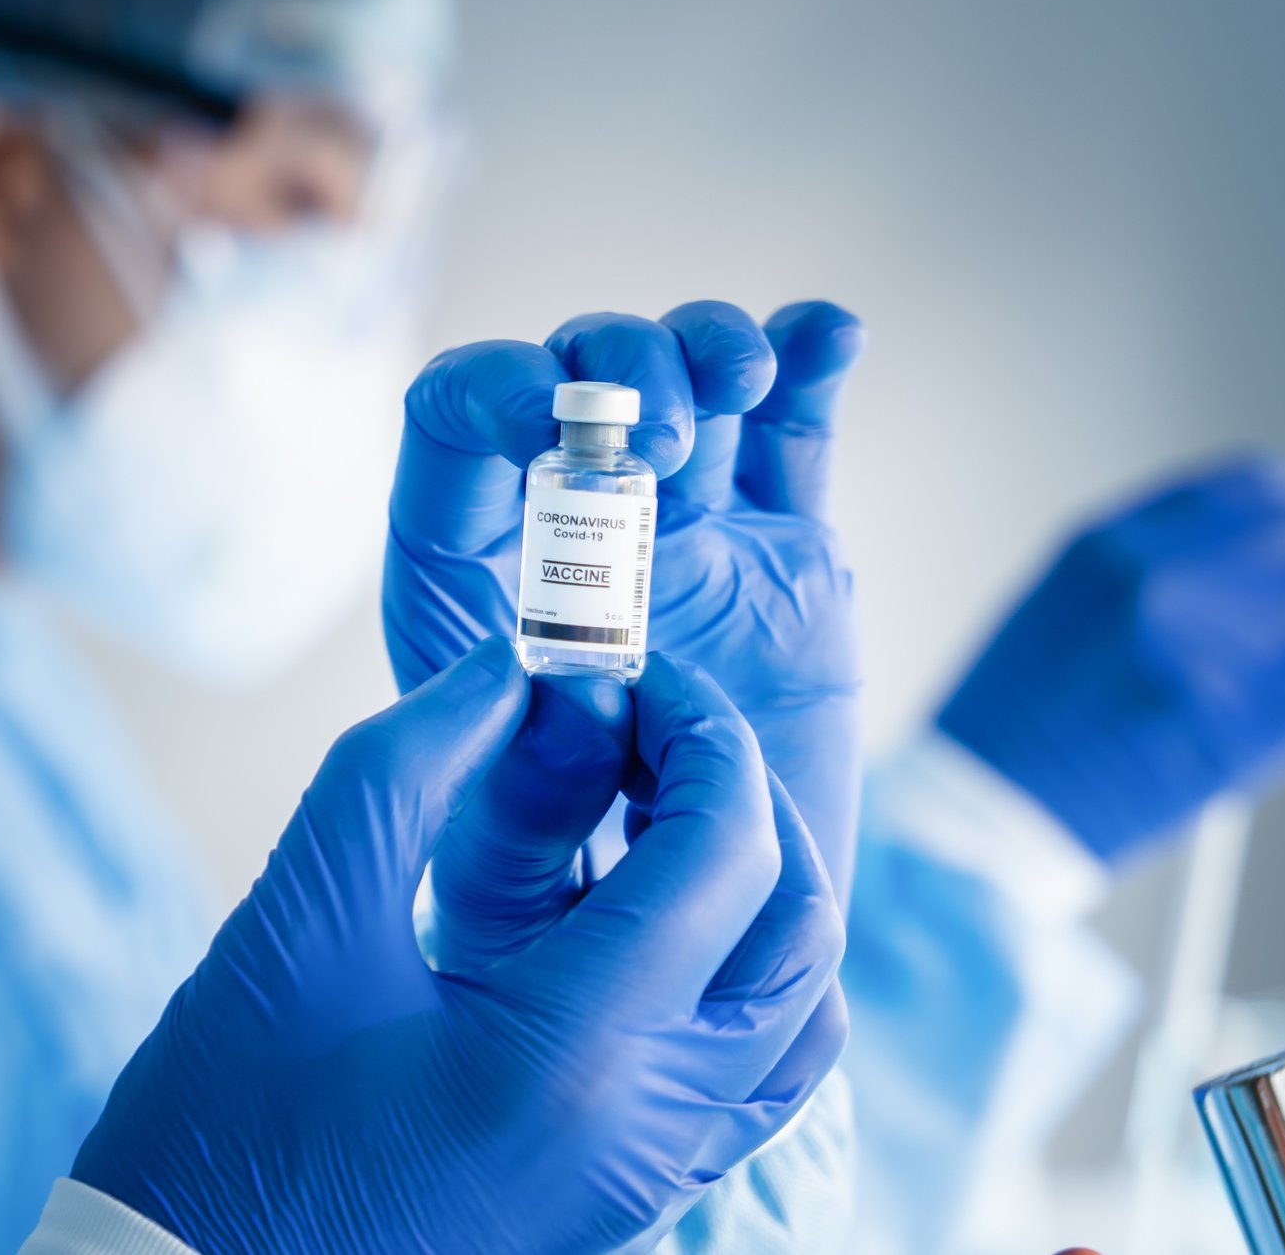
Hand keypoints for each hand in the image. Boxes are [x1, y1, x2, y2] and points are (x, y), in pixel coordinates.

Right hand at [72, 642, 845, 1254]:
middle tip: (647, 728)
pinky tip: (636, 919)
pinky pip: (752, 1080)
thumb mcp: (300, 910)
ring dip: (758, 889)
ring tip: (651, 815)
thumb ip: (410, 765)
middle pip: (797, 927)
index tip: (627, 671)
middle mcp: (648, 1126)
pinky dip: (739, 976)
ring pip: (799, 1013)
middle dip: (739, 796)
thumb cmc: (223, 1116)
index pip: (723, 854)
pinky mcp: (628, 1198)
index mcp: (572, 1052)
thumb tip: (513, 674)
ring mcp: (650, 1177)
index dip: (697, 731)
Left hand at [383, 300, 865, 892]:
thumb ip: (526, 787)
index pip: (450, 426)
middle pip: (572, 375)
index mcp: (473, 578)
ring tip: (746, 384)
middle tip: (664, 444)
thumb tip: (575, 692)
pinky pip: (794, 430)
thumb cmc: (557, 912)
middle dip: (618, 369)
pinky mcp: (779, 545)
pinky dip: (812, 361)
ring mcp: (680, 527)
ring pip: (684, 377)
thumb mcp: (513, 867)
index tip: (539, 419)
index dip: (486, 390)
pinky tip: (834, 336)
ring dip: (709, 346)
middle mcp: (567, 531)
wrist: (688, 947)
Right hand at [939, 457, 1284, 859]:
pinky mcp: (1239, 727)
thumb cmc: (1013, 727)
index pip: (1247, 490)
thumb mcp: (1060, 611)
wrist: (983, 818)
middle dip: (1282, 580)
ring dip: (1277, 643)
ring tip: (1232, 680)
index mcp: (1105, 549)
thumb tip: (1237, 560)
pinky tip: (1243, 723)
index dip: (1278, 516)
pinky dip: (1280, 701)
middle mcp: (1156, 583)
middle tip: (1268, 616)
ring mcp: (1202, 653)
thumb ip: (1147, 574)